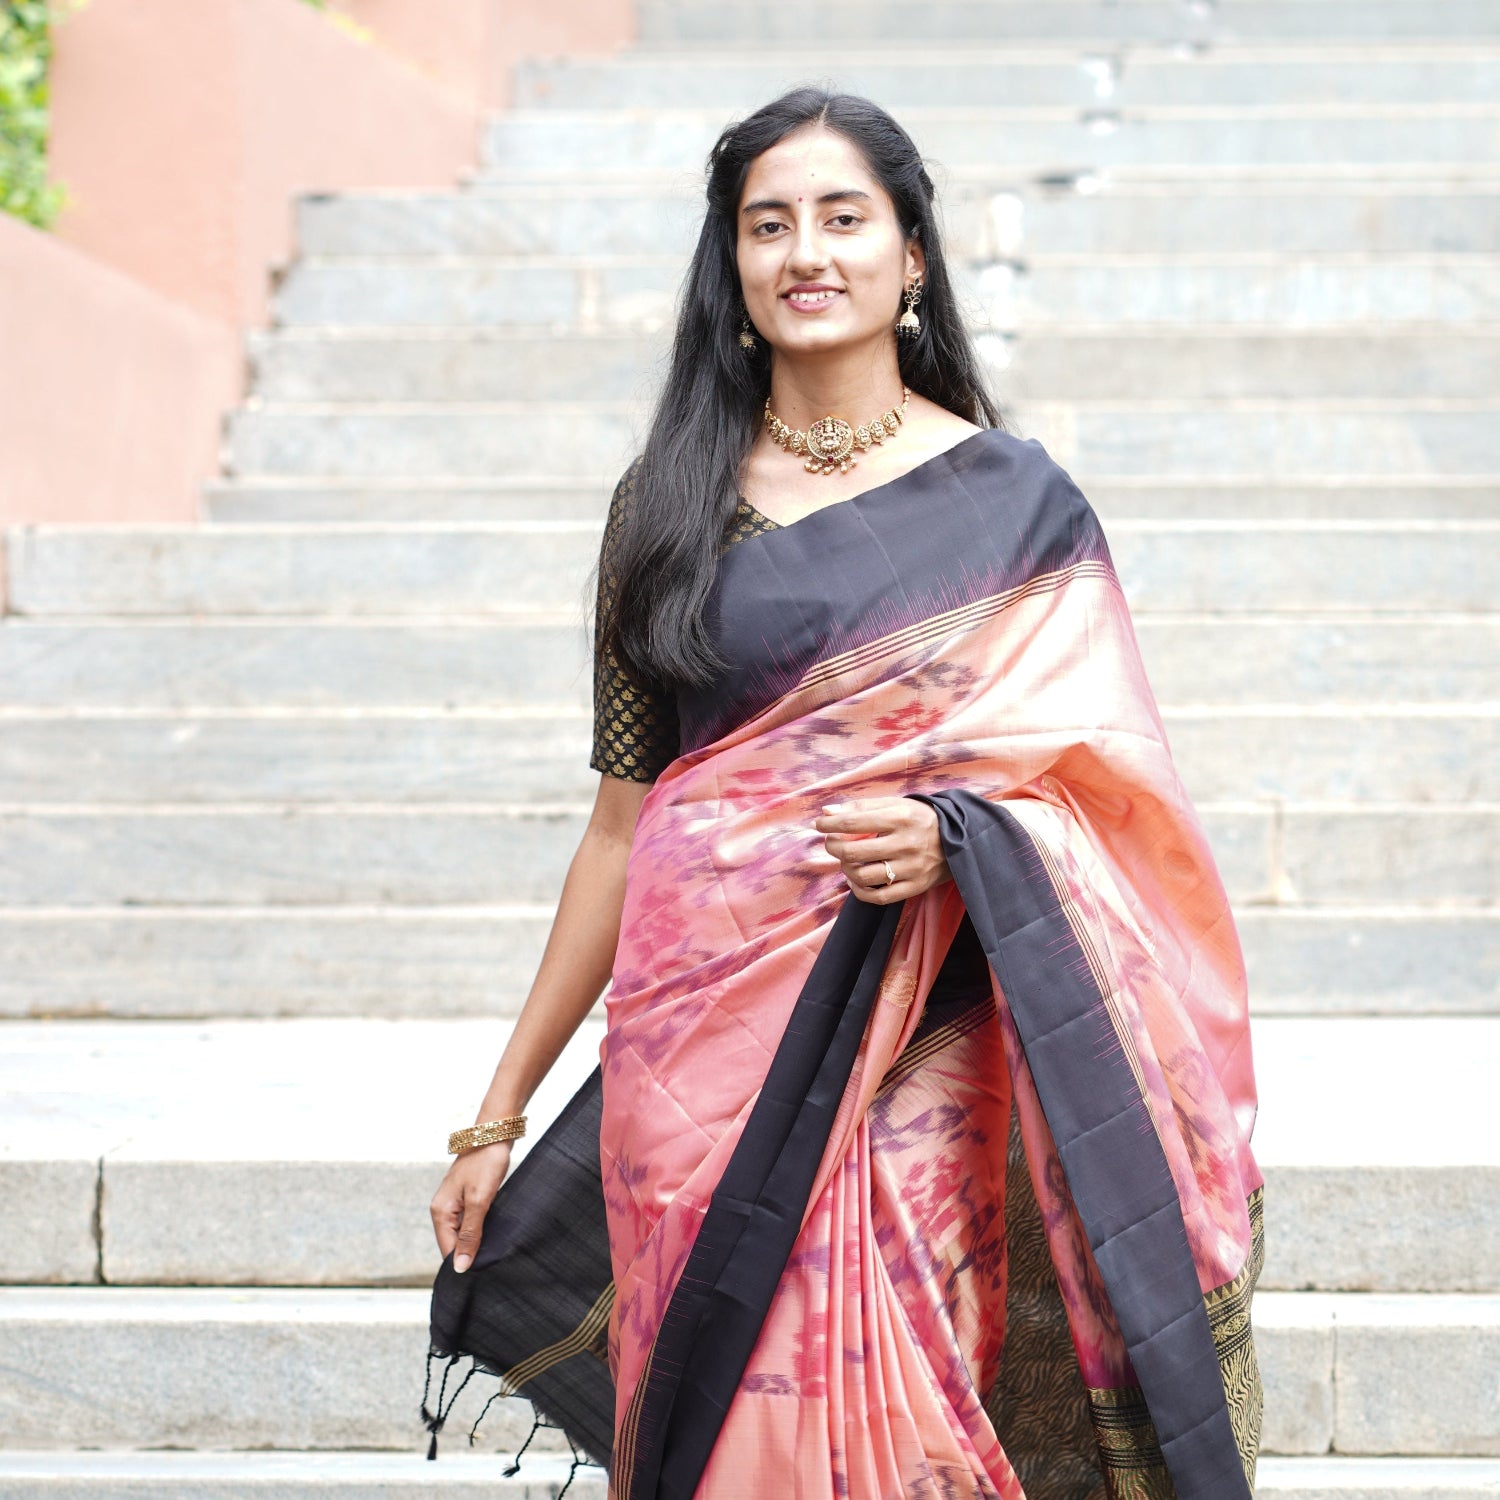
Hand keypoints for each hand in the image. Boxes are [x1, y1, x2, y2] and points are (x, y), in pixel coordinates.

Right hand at [430, 1139, 513, 1273]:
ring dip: (478, 1240)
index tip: (485, 1269)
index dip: (464, 1262)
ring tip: (496, 1245)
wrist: (494, 1133)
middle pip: (454, 1244)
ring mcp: (455, 1203)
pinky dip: (482, 1227)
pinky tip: (495, 1230)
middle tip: (494, 1257)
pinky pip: (471, 1221)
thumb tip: (459, 1266)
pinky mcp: (467, 1198)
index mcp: (440, 1212)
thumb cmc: (485, 1163)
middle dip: (471, 1252)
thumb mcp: (479, 1201)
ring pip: (464, 1233)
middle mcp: (444, 1209)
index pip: (447, 1251)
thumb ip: (469, 1234)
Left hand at [813, 795, 950, 904]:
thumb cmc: (920, 819)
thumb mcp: (895, 805)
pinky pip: (879, 897)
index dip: (830, 824)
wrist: (961, 840)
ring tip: (846, 860)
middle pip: (854, 851)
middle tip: (832, 842)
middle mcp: (906, 843)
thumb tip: (827, 812)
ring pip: (864, 876)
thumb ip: (861, 807)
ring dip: (846, 869)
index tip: (819, 824)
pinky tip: (855, 881)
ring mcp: (911, 868)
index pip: (854, 822)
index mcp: (900, 818)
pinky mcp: (915, 887)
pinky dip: (860, 891)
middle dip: (834, 846)